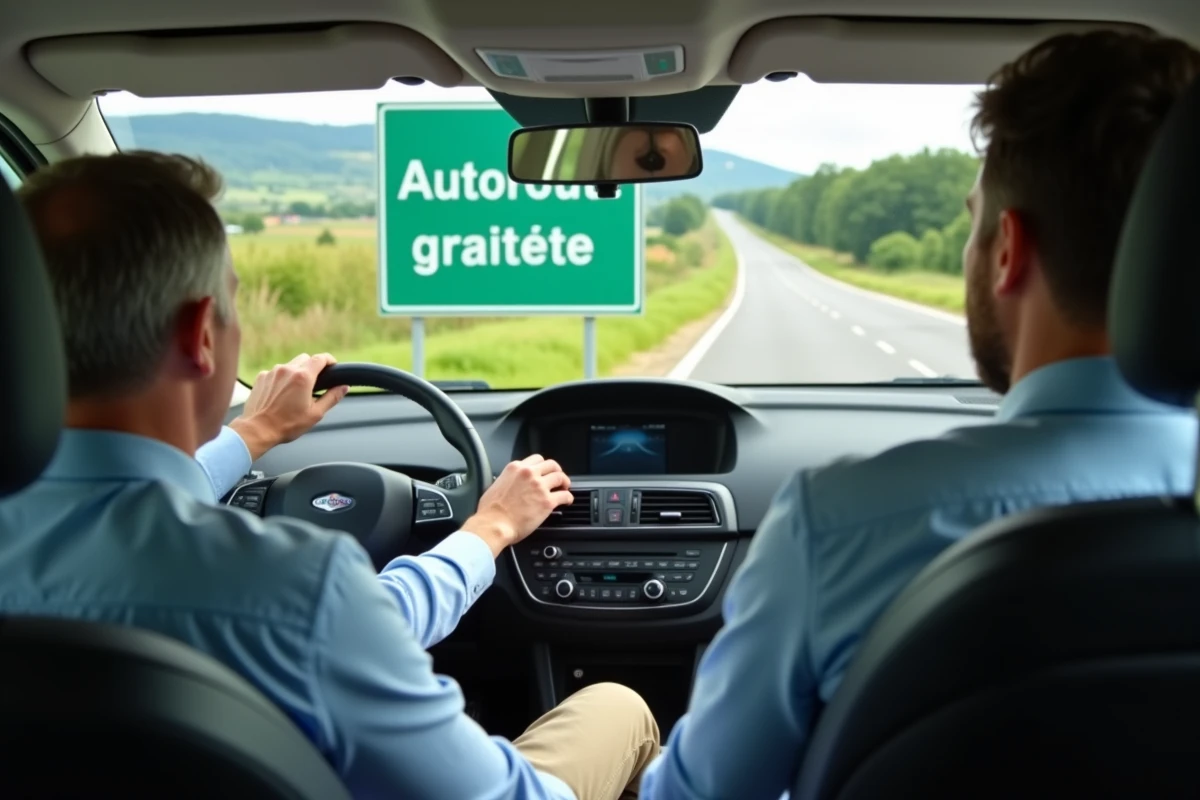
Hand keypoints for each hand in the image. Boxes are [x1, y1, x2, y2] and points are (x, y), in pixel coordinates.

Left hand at [229, 353, 349, 460]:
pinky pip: (276, 372)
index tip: (332, 366)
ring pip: (290, 364)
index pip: (321, 358)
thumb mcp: (316, 414)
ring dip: (296, 373)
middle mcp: (287, 370)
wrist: (258, 429)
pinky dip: (282, 379)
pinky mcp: (262, 377)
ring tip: (295, 391)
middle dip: (312, 367)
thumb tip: (344, 387)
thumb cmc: (287, 425)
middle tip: (314, 383)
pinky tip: (281, 394)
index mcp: (303, 377)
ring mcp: (272, 372)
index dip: (329, 360)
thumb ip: (332, 397)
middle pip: (306, 358)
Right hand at [464, 455, 572, 557]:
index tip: (544, 472)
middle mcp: (529, 474)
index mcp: (516, 468)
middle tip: (558, 478)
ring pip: (560, 477)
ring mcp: (540, 487)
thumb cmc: (490, 511)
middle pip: (552, 465)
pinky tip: (567, 501)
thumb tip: (510, 484)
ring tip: (564, 488)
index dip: (543, 466)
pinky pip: (565, 495)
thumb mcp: (495, 485)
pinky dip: (568, 498)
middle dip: (557, 471)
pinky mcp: (547, 501)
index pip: (536, 459)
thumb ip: (507, 480)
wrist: (494, 524)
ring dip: (564, 482)